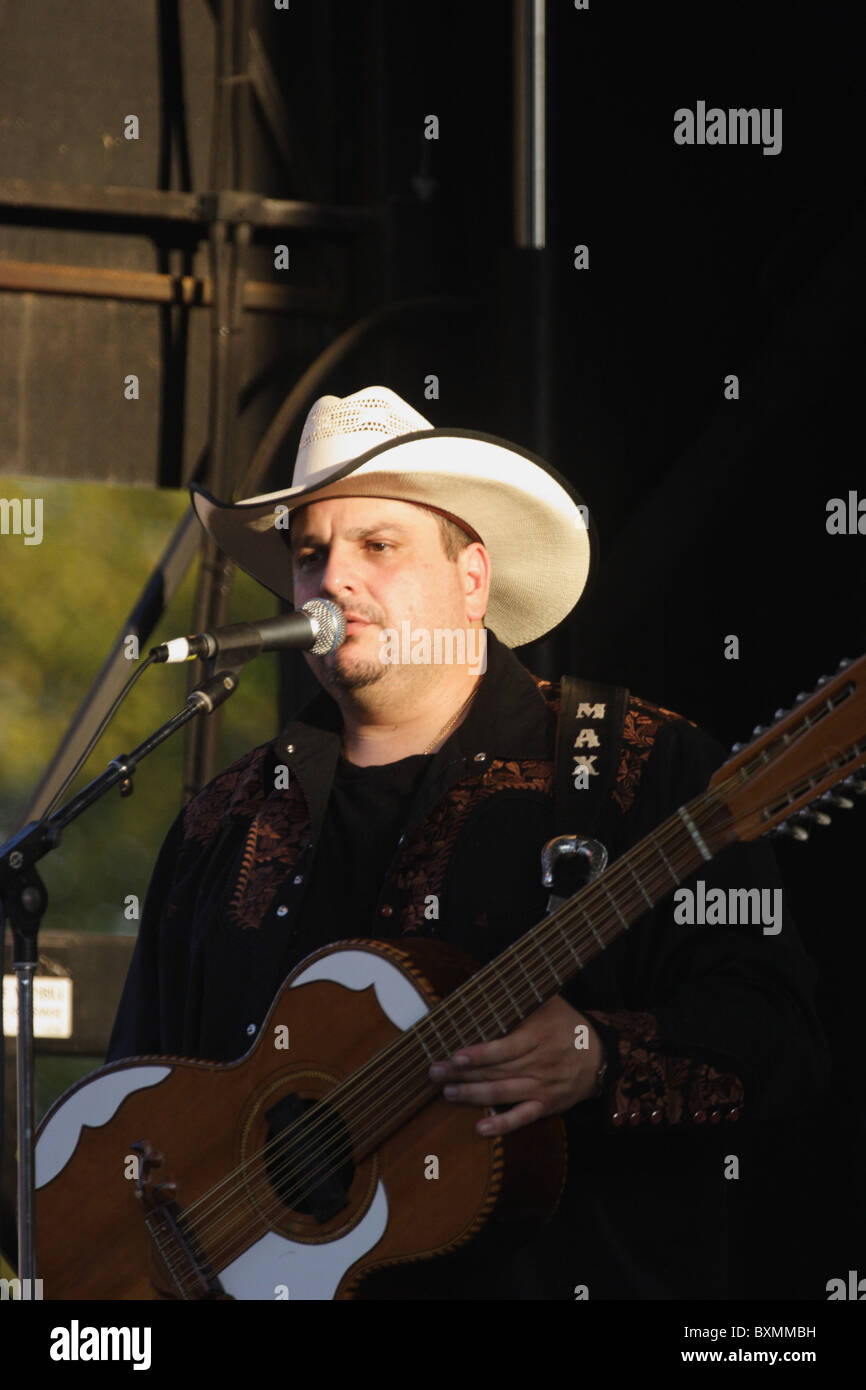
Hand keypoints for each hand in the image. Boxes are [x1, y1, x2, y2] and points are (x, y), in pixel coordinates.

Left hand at [427, 995, 603, 1136]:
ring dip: (473, 1095)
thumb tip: (484, 987)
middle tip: (435, 1072)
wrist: (601, 1055)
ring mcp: (543, 1087)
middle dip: (463, 1074)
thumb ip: (519, 1000)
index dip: (479, 1054)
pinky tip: (481, 1127)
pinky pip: (522, 1117)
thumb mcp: (548, 1003)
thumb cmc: (566, 1024)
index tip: (455, 1056)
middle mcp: (541, 1063)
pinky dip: (502, 1124)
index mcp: (540, 1036)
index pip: (506, 1048)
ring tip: (448, 1093)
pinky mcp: (547, 1105)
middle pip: (497, 1071)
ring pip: (504, 1094)